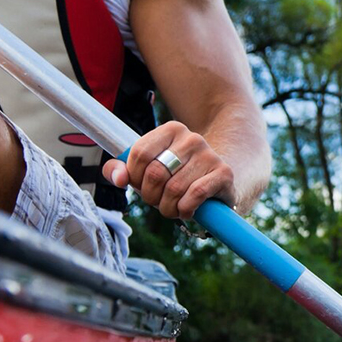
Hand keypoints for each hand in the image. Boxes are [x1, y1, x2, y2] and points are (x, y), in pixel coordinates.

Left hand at [102, 121, 233, 218]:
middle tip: (157, 201)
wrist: (219, 183)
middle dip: (151, 196)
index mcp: (171, 130)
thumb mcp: (146, 171)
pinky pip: (195, 195)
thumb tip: (118, 178)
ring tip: (173, 208)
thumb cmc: (176, 177)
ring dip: (168, 208)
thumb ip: (123, 171)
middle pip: (155, 173)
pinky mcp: (224, 173)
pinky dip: (185, 210)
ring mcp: (209, 155)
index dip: (134, 177)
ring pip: (174, 189)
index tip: (141, 186)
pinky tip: (187, 211)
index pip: (140, 153)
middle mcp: (192, 138)